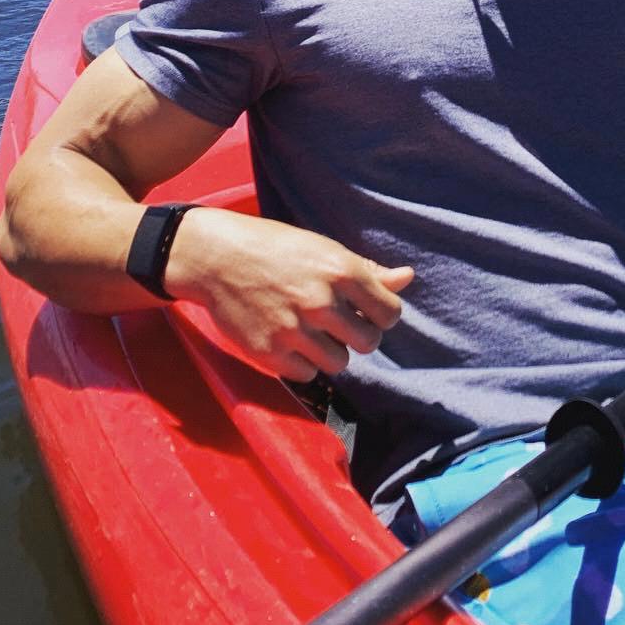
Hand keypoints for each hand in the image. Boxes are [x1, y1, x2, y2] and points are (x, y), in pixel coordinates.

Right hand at [165, 208, 413, 381]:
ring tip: (312, 332)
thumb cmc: (277, 248)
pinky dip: (303, 364)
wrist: (216, 258)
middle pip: (368, 343)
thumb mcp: (325, 250)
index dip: (382, 314)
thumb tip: (408, 278)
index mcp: (342, 271)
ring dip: (331, 352)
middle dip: (358, 336)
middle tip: (338, 323)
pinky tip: (290, 341)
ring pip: (339, 363)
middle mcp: (321, 301)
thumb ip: (369, 271)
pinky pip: (307, 375)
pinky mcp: (269, 353)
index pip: (390, 312)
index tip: (366, 311)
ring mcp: (295, 329)